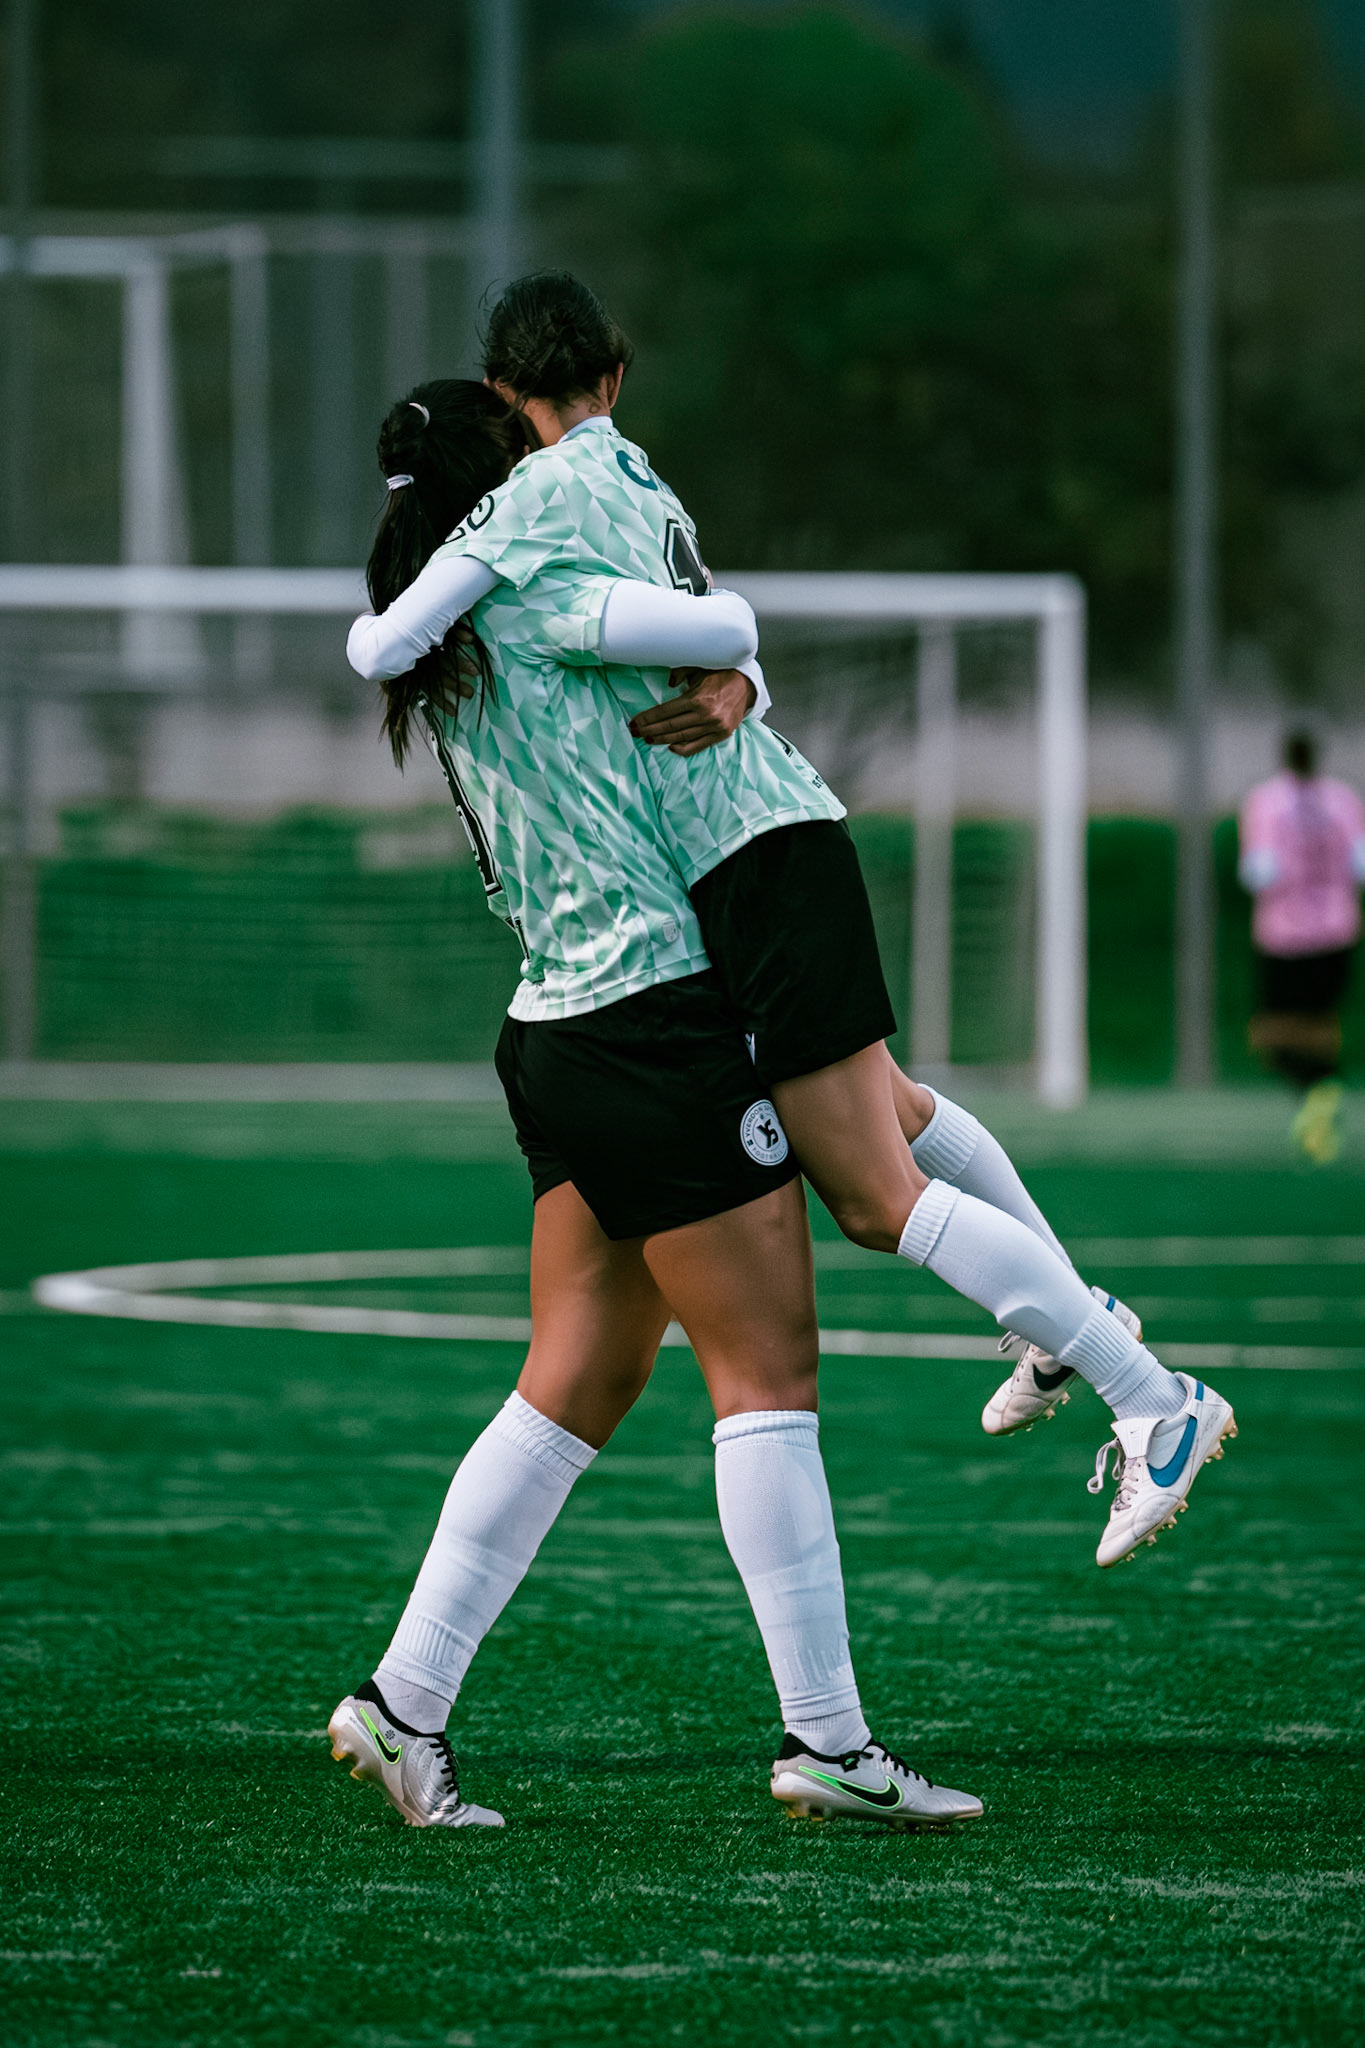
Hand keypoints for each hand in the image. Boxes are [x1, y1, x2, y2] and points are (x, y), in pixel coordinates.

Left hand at [628, 668, 756, 755]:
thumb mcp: (700, 668)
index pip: (666, 711)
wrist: (747, 685)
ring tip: (648, 739)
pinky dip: (684, 748)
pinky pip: (698, 745)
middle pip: (671, 726)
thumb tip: (669, 683)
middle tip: (635, 732)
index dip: (648, 718)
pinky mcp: (721, 735)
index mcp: (698, 698)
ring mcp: (714, 727)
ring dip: (662, 740)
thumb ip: (681, 673)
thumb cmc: (720, 674)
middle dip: (650, 730)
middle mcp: (706, 715)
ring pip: (682, 737)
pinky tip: (670, 748)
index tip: (635, 722)